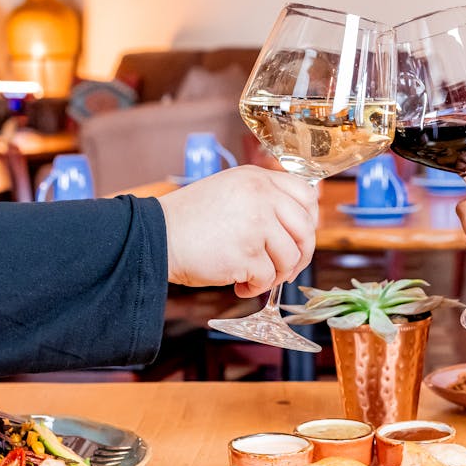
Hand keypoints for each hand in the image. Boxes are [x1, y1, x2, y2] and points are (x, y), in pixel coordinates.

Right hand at [159, 165, 317, 297]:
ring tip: (254, 277)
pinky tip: (239, 284)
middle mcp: (261, 196)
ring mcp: (256, 224)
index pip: (306, 194)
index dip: (309, 220)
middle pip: (305, 229)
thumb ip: (262, 198)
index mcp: (258, 178)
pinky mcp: (247, 253)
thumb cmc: (190, 220)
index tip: (299, 237)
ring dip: (276, 274)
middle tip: (285, 269)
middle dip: (300, 255)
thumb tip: (298, 222)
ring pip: (290, 257)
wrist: (156, 237)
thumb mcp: (230, 191)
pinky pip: (267, 278)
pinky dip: (255, 287)